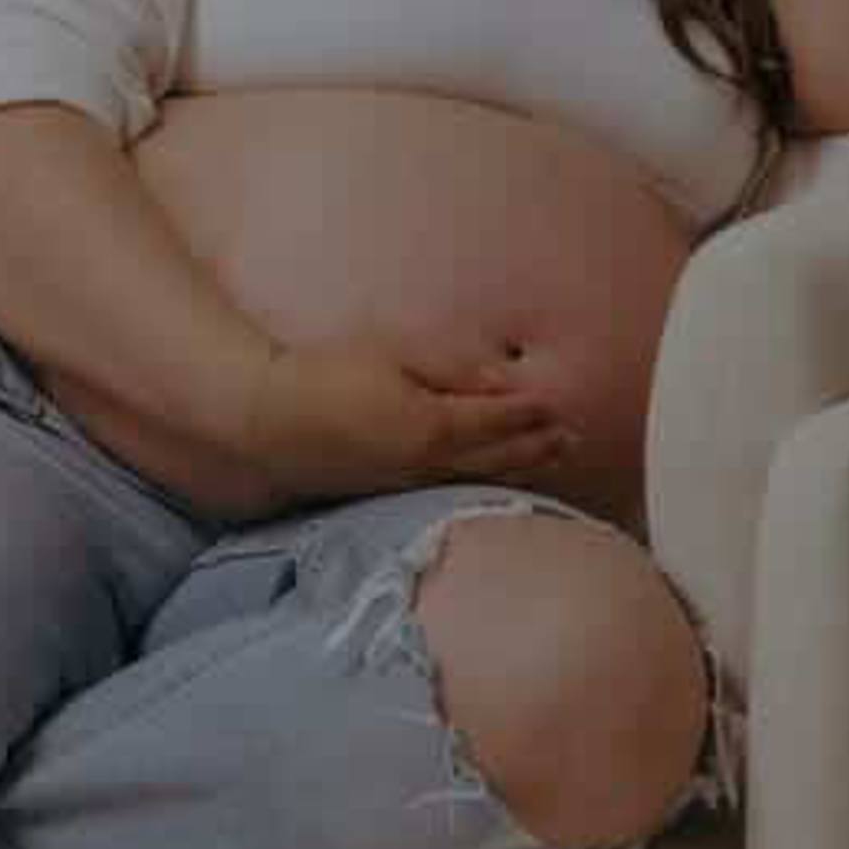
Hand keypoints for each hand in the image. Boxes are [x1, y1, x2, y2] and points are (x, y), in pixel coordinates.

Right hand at [242, 323, 581, 504]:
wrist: (275, 426)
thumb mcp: (394, 355)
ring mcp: (415, 484)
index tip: (560, 401)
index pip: (499, 418)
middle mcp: (432, 463)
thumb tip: (507, 381)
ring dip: (523, 468)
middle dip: (539, 446)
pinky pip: (458, 488)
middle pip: (500, 456)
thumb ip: (453, 367)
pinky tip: (501, 478)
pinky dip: (490, 483)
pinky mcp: (397, 494)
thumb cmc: (330, 377)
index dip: (532, 411)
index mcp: (435, 425)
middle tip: (573, 436)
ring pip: (483, 479)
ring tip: (554, 457)